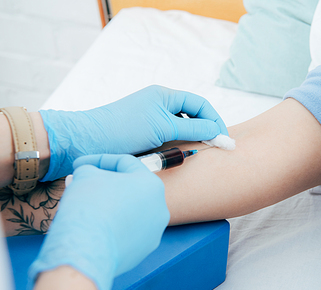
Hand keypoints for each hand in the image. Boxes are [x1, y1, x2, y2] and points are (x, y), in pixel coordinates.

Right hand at [29, 154, 168, 289]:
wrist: (88, 251)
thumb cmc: (90, 207)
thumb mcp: (85, 176)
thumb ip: (88, 170)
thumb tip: (85, 174)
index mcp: (151, 184)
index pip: (125, 163)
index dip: (99, 160)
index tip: (79, 165)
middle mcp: (159, 208)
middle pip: (129, 189)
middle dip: (103, 184)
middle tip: (80, 185)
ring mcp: (154, 232)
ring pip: (129, 212)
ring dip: (108, 206)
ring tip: (84, 208)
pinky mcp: (143, 251)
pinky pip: (126, 233)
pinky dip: (112, 227)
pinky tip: (94, 228)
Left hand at [39, 85, 227, 180]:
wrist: (89, 142)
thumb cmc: (124, 129)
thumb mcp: (164, 127)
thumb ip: (193, 130)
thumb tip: (218, 133)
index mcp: (164, 95)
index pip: (200, 104)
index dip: (215, 120)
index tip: (224, 138)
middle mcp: (160, 105)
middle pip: (193, 116)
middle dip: (207, 130)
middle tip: (218, 147)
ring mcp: (153, 120)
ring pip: (183, 129)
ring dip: (193, 139)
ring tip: (202, 153)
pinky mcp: (146, 136)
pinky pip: (170, 139)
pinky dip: (180, 146)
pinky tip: (183, 156)